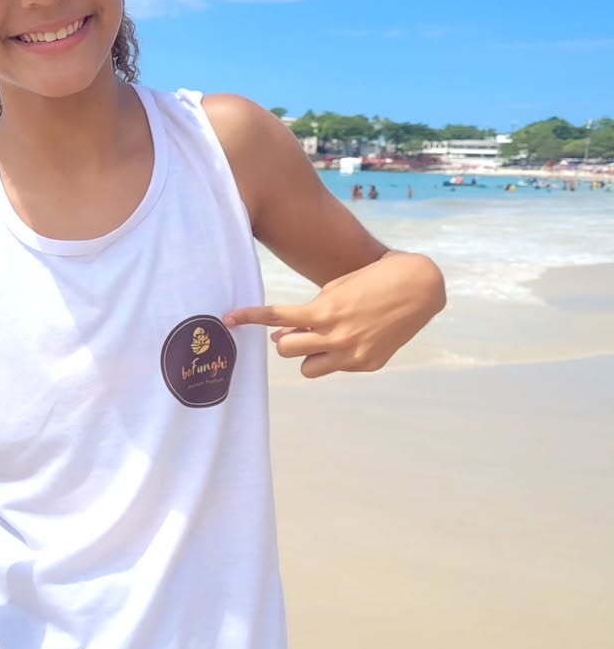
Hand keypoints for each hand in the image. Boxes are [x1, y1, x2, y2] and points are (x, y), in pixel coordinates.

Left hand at [224, 251, 444, 377]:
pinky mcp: (369, 364)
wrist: (420, 286)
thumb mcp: (335, 289)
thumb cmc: (372, 279)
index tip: (228, 318)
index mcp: (325, 312)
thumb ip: (307, 314)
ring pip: (308, 369)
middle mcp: (337, 337)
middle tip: (298, 330)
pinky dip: (338, 355)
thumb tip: (282, 337)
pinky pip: (338, 367)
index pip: (276, 318)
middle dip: (286, 340)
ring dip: (308, 354)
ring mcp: (354, 355)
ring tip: (324, 337)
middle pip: (285, 351)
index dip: (249, 317)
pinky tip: (356, 337)